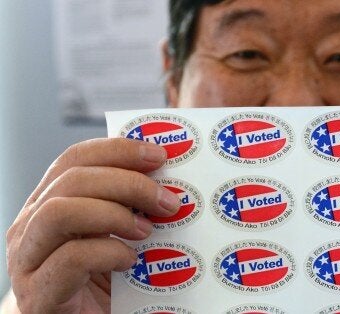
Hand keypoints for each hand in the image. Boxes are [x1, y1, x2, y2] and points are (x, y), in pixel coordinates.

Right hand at [5, 138, 178, 312]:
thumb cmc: (104, 283)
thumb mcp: (117, 235)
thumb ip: (129, 207)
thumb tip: (171, 180)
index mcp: (49, 204)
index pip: (75, 158)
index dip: (117, 150)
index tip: (158, 155)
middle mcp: (30, 227)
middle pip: (71, 180)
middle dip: (127, 182)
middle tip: (167, 201)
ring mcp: (28, 261)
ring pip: (59, 212)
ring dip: (114, 214)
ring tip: (147, 230)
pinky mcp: (38, 294)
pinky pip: (68, 259)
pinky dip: (107, 252)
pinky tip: (129, 261)